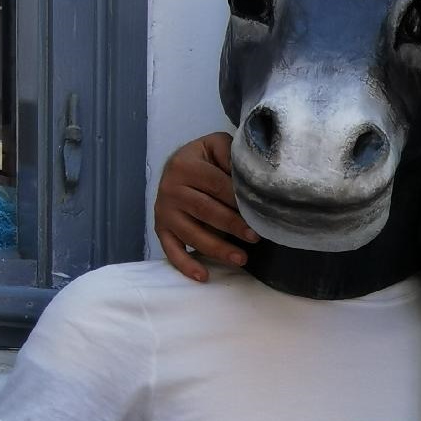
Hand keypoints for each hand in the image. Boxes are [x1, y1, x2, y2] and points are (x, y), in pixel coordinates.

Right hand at [153, 132, 257, 280]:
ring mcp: (164, 211)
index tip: (259, 213)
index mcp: (185, 165)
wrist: (177, 162)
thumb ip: (230, 155)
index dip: (239, 200)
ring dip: (217, 249)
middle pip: (206, 211)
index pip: (217, 186)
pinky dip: (186, 265)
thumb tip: (249, 175)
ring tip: (241, 259)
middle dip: (232, 226)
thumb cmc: (206, 156)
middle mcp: (170, 189)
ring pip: (191, 234)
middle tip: (256, 237)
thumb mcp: (217, 144)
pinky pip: (171, 250)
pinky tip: (203, 276)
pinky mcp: (161, 228)